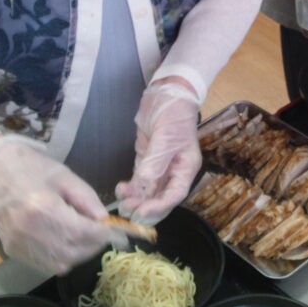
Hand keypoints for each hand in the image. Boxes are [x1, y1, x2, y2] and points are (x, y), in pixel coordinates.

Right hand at [0, 135, 125, 274]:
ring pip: (61, 263)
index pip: (82, 233)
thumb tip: (104, 220)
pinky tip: (67, 240)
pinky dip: (63, 257)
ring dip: (80, 253)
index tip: (118, 232)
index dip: (104, 235)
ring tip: (86, 236)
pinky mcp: (14, 251)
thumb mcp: (64, 175)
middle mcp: (30, 231)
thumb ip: (87, 198)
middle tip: (103, 233)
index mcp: (43, 207)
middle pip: (73, 252)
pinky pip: (46, 264)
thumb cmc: (29, 168)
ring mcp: (19, 244)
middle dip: (94, 245)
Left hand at [115, 81, 201, 225]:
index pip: (174, 195)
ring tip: (122, 201)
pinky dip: (131, 188)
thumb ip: (154, 164)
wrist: (166, 94)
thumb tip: (143, 189)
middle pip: (160, 198)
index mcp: (186, 168)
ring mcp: (159, 167)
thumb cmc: (174, 113)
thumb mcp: (166, 138)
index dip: (159, 207)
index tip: (142, 213)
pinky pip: (139, 180)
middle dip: (145, 207)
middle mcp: (174, 171)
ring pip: (148, 192)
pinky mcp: (146, 160)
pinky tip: (121, 189)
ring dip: (135, 199)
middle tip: (128, 212)